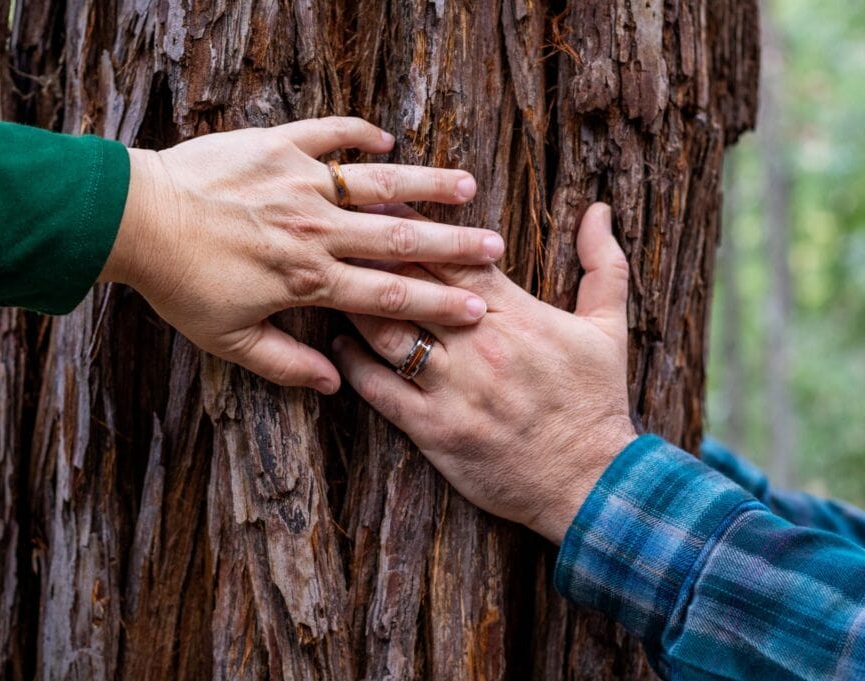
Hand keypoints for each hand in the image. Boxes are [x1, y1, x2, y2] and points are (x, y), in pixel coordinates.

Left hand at [99, 117, 503, 393]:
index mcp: (309, 280)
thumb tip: (335, 385)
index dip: (437, 305)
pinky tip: (387, 140)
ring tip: (467, 186)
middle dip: (453, 245)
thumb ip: (285, 364)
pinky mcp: (278, 146)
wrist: (136, 220)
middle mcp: (316, 230)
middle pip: (401, 239)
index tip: (477, 309)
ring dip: (426, 185)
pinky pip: (329, 133)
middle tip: (495, 246)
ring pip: (378, 183)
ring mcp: (300, 182)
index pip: (389, 296)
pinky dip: (359, 135)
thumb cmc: (179, 283)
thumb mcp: (228, 340)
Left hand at [332, 203, 637, 542]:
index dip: (412, 228)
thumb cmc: (595, 403)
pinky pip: (380, 389)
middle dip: (372, 254)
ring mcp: (454, 389)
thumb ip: (602, 266)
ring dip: (356, 304)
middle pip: (412, 287)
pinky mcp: (434, 430)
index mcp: (517, 314)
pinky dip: (355, 363)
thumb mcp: (609, 330)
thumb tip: (601, 210)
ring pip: (388, 332)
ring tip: (331, 281)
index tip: (382, 204)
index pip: (454, 258)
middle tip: (340, 231)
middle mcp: (480, 345)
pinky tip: (340, 345)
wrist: (591, 483)